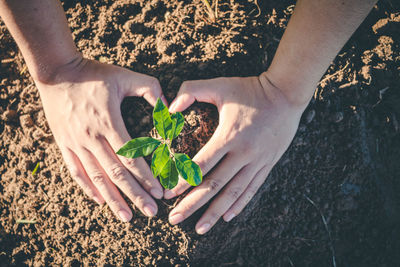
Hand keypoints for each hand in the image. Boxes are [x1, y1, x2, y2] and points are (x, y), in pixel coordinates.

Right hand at [36, 58, 166, 221]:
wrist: (57, 72)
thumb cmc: (94, 74)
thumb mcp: (124, 76)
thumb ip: (150, 88)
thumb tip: (168, 107)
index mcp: (109, 122)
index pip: (131, 158)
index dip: (146, 177)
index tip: (160, 192)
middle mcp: (92, 137)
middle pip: (116, 174)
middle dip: (135, 195)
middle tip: (151, 212)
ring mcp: (75, 143)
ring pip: (96, 178)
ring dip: (113, 199)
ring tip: (127, 217)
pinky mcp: (64, 144)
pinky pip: (76, 171)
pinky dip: (88, 188)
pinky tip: (100, 201)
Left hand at [164, 73, 305, 233]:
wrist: (287, 94)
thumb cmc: (250, 89)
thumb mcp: (220, 85)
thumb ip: (191, 91)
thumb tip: (170, 108)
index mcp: (230, 135)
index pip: (203, 164)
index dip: (184, 180)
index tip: (169, 195)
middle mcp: (244, 153)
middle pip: (215, 185)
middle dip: (193, 204)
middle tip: (174, 219)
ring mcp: (258, 161)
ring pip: (233, 193)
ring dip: (215, 212)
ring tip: (199, 228)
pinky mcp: (267, 164)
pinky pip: (251, 189)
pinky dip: (238, 205)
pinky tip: (226, 217)